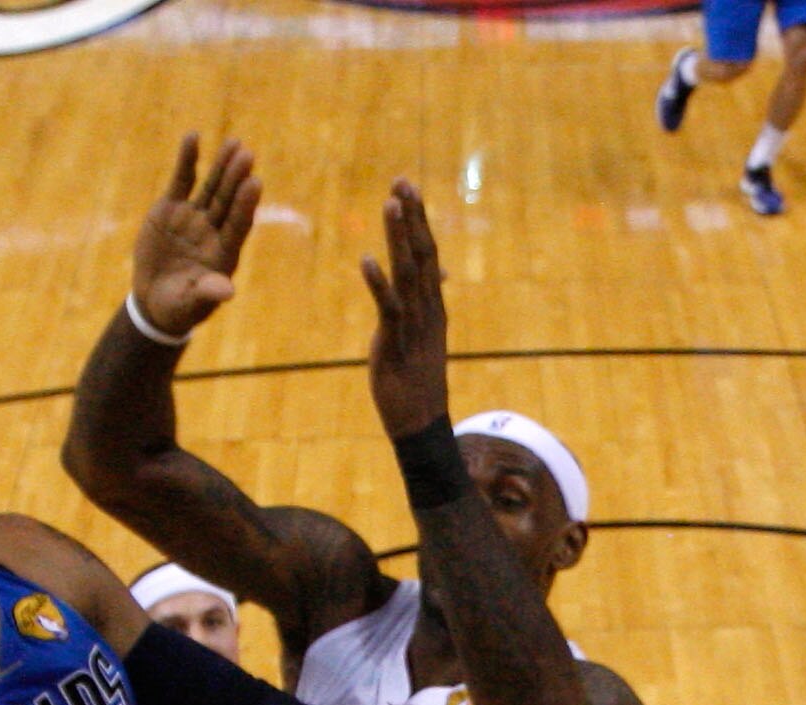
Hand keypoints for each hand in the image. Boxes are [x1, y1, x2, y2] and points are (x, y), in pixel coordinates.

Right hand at [132, 134, 260, 341]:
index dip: (246, 204)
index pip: (238, 224)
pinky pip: (182, 180)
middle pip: (228, 200)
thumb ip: (207, 294)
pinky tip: (194, 138)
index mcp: (224, 253)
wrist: (154, 301)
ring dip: (222, 166)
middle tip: (247, 154)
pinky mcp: (172, 208)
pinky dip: (188, 160)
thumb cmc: (179, 307)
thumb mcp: (191, 304)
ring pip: (211, 186)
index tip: (255, 182)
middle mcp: (214, 231)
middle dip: (237, 178)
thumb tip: (228, 291)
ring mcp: (194, 217)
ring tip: (234, 143)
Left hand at [359, 180, 449, 438]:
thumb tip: (439, 274)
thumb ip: (427, 301)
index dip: (419, 220)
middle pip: (422, 254)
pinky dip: (379, 283)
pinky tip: (367, 260)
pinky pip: (388, 309)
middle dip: (411, 217)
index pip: (428, 253)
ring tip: (389, 205)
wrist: (420, 423)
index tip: (407, 188)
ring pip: (408, 273)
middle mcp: (428, 309)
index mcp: (434, 305)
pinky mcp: (395, 344)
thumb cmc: (418, 379)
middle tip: (401, 182)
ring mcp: (414, 326)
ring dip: (399, 237)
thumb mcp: (425, 334)